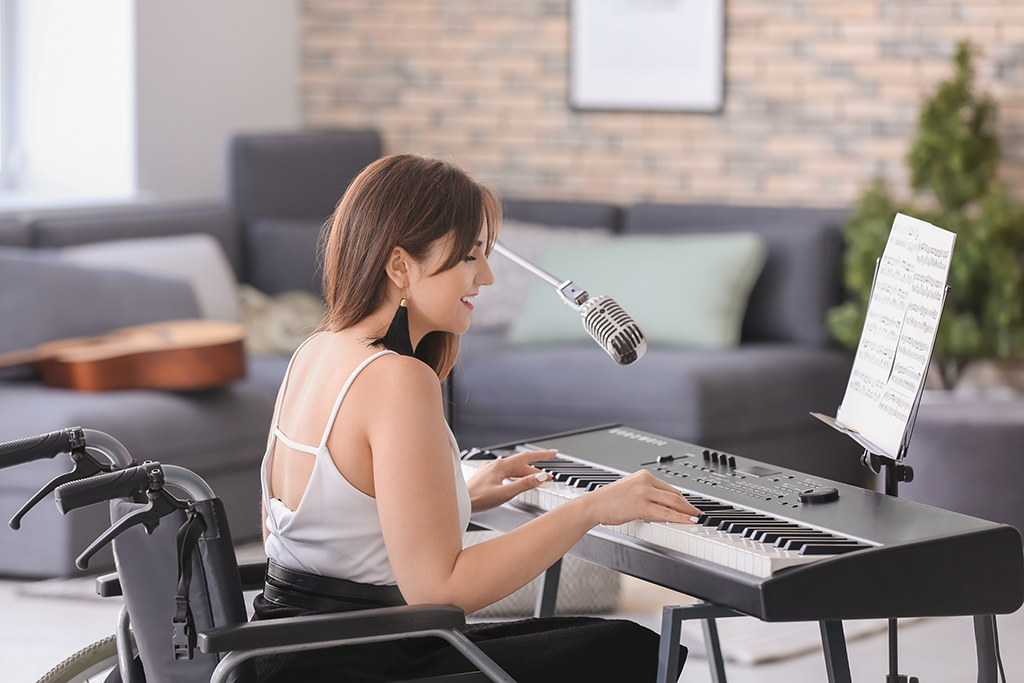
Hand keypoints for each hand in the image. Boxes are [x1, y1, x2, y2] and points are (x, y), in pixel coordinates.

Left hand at [467, 450, 556, 512]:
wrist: (460, 503)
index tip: (552, 454)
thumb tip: (539, 478)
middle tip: (547, 478)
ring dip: (525, 475)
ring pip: (512, 470)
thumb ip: (523, 485)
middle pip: (520, 465)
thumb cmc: (477, 499)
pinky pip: (505, 474)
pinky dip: (515, 478)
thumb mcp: (505, 493)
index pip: (526, 457)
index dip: (541, 456)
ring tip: (535, 482)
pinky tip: (516, 483)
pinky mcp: (486, 477)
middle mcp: (494, 465)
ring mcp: (490, 470)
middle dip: (535, 471)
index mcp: (500, 466)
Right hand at [580, 470, 700, 526]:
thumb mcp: (630, 492)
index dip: (681, 498)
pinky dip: (680, 517)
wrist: (593, 505)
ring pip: (673, 502)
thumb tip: (662, 507)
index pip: (668, 487)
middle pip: (674, 494)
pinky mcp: (642, 505)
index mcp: (643, 475)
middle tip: (696, 512)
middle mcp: (645, 481)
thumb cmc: (608, 501)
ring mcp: (644, 492)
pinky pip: (667, 512)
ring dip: (687, 511)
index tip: (688, 505)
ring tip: (695, 517)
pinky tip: (687, 520)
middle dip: (688, 505)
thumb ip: (646, 496)